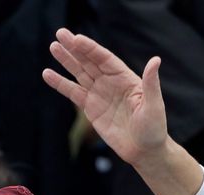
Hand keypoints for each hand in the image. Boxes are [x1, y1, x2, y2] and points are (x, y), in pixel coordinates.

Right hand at [42, 28, 166, 167]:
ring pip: (80, 73)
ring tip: (54, 47)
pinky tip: (48, 74)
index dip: (91, 48)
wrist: (144, 151)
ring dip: (66, 60)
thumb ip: (151, 83)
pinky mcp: (91, 108)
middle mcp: (111, 83)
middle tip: (60, 33)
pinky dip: (60, 84)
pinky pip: (73, 93)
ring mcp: (100, 94)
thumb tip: (156, 60)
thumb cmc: (154, 129)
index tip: (76, 39)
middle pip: (90, 62)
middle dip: (75, 48)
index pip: (105, 59)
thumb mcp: (154, 105)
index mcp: (126, 79)